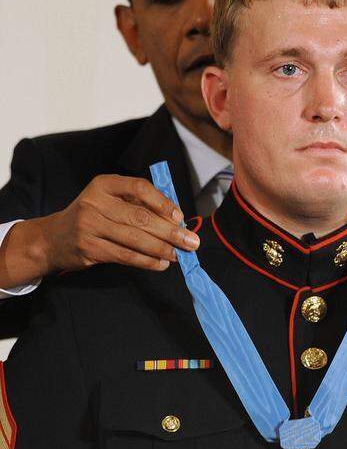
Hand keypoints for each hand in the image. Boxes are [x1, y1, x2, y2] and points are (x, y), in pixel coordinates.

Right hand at [0, 175, 199, 288]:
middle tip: (191, 242)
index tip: (179, 217)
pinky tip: (161, 264)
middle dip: (170, 232)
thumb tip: (177, 221)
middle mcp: (94, 202)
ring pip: (135, 239)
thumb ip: (139, 205)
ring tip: (179, 256)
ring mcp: (89, 225)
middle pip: (141, 217)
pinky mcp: (89, 248)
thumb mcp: (110, 201)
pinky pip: (125, 255)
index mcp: (104, 184)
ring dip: (162, 249)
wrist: (53, 238)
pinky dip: (147, 261)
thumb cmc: (94, 216)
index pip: (139, 187)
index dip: (162, 202)